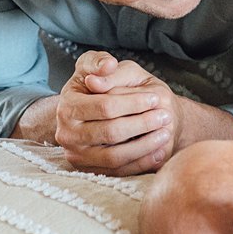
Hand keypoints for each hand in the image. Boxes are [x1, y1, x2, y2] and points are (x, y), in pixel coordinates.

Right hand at [54, 51, 181, 174]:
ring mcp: (77, 155)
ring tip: (165, 132)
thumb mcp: (99, 65)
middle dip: (142, 123)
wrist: (99, 112)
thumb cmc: (103, 85)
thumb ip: (100, 61)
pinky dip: (141, 162)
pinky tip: (158, 151)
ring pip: (115, 156)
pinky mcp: (89, 170)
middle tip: (165, 116)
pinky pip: (118, 172)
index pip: (105, 106)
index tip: (156, 98)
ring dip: (145, 145)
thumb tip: (107, 66)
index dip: (133, 103)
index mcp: (67, 105)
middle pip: (111, 132)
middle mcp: (67, 133)